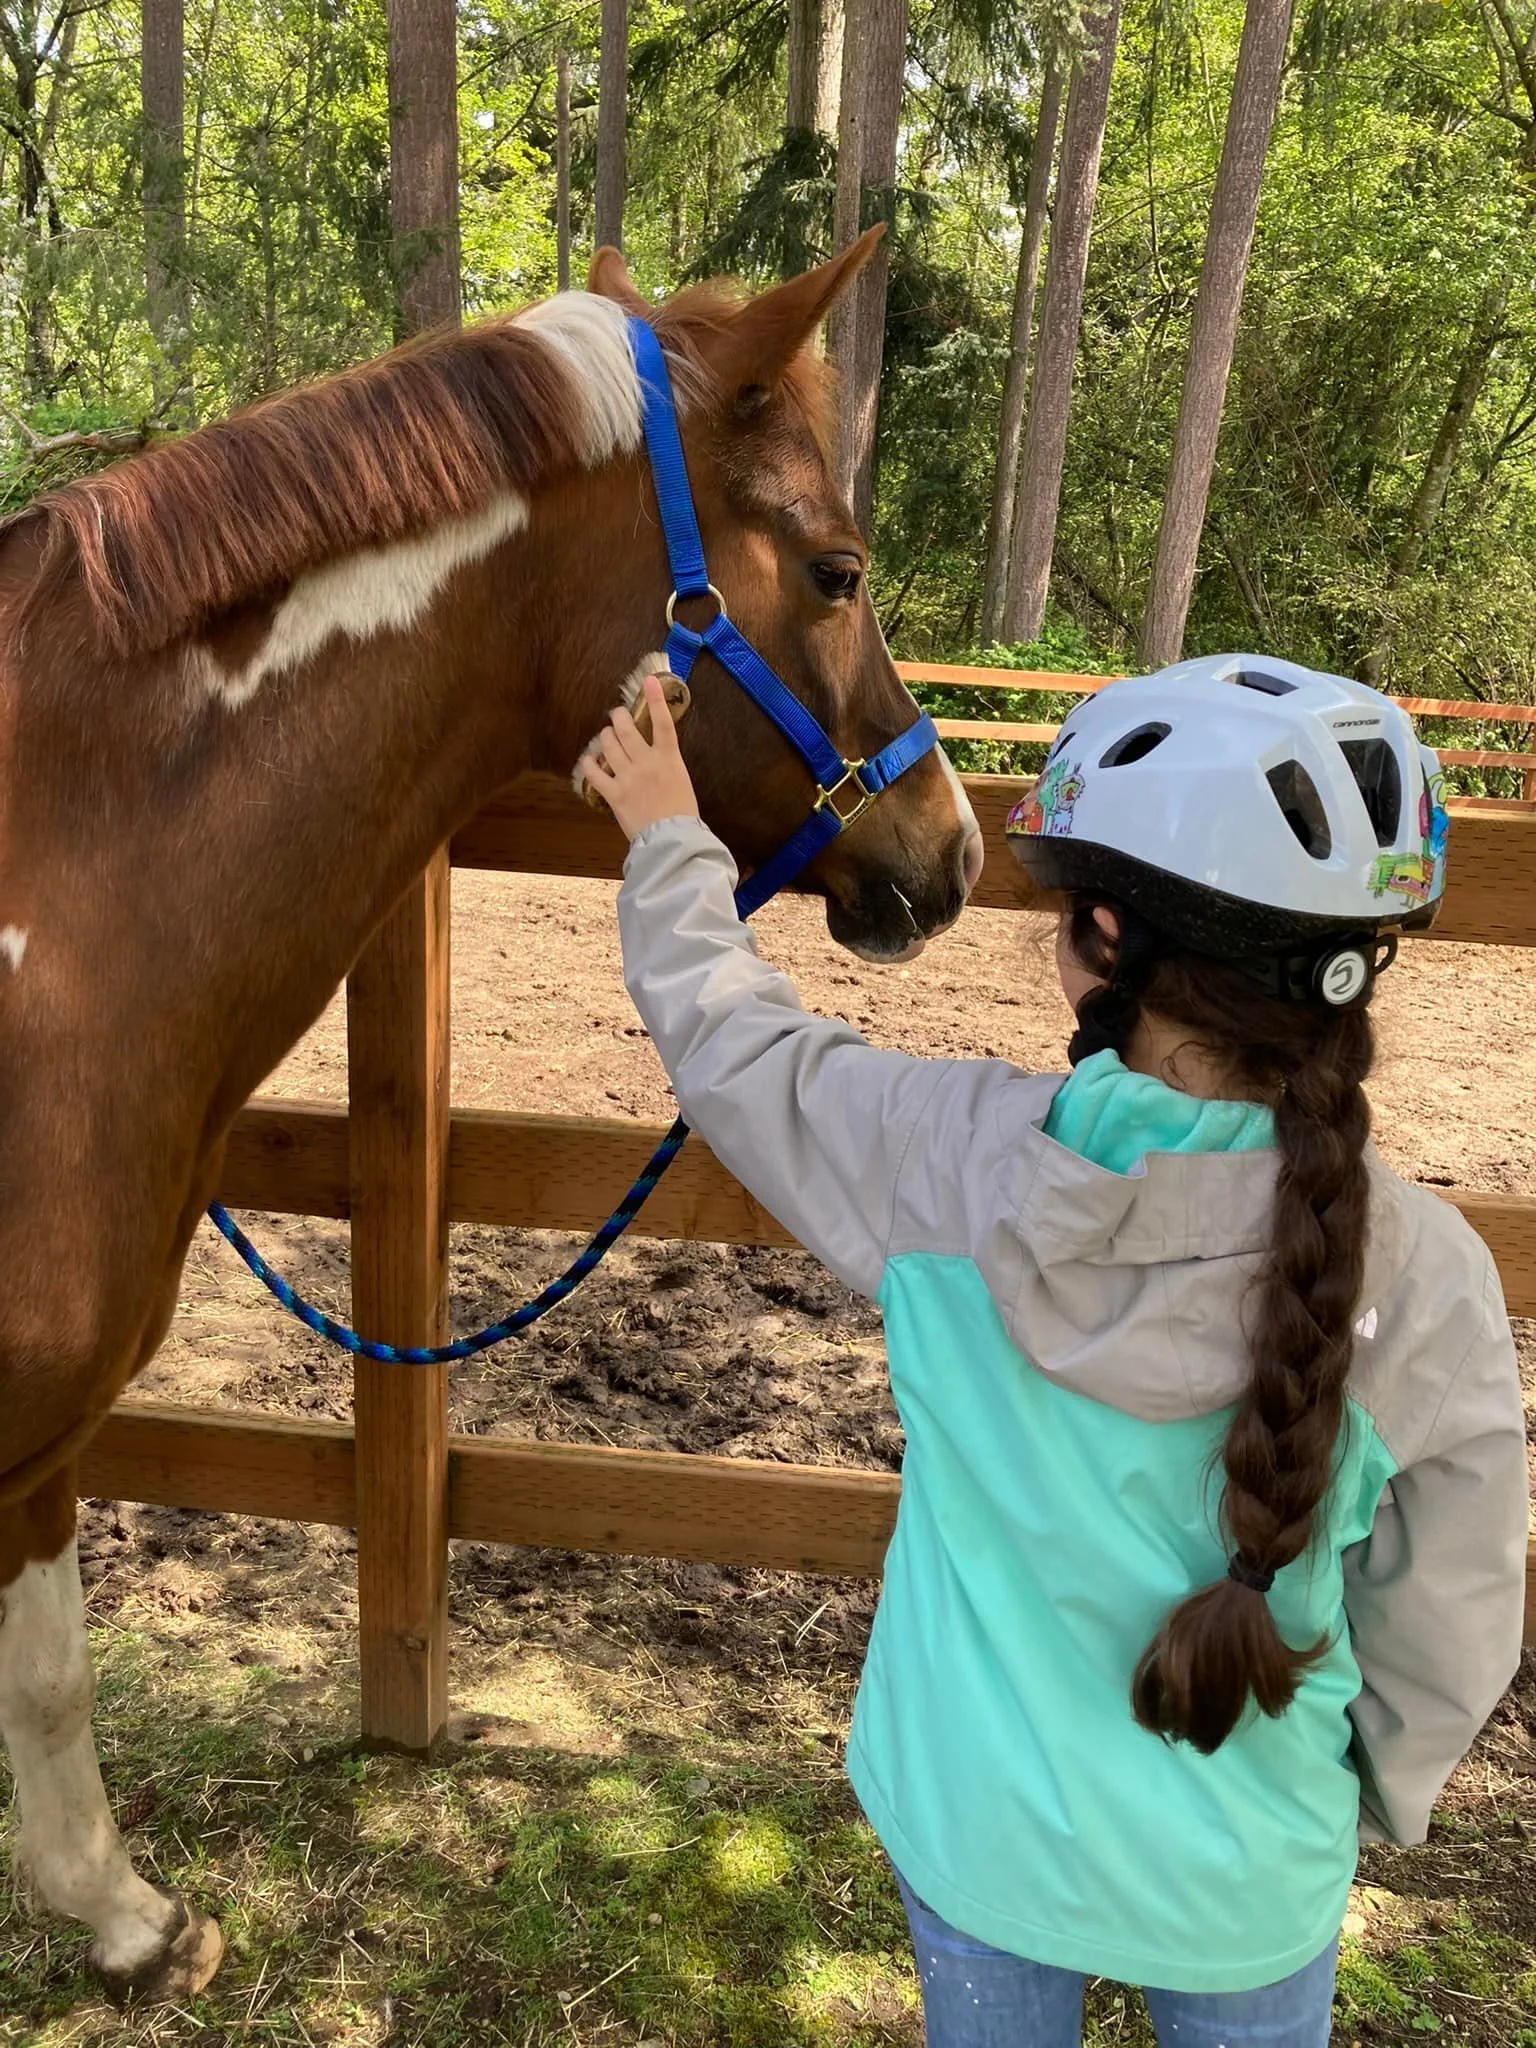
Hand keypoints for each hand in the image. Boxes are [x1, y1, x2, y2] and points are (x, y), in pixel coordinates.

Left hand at [579, 671, 700, 840]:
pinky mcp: (615, 794)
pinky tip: (588, 760)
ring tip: (606, 735)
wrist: (673, 840)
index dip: (655, 700)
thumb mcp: (681, 782)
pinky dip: (589, 764)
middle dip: (618, 718)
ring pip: (609, 745)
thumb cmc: (683, 814)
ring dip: (605, 736)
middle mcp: (647, 763)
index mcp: (669, 759)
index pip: (663, 723)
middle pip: (627, 730)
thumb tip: (655, 758)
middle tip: (617, 715)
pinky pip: (595, 773)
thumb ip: (666, 766)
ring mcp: (629, 777)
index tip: (649, 681)